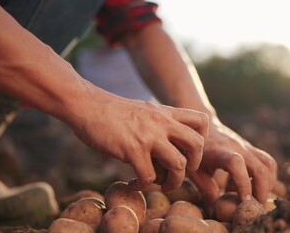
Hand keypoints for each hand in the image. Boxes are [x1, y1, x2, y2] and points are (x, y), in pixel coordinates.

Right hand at [69, 86, 208, 192]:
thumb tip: (168, 146)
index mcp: (166, 113)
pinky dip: (143, 185)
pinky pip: (149, 177)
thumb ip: (159, 123)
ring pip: (178, 165)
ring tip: (160, 184)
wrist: (87, 105)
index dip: (202, 140)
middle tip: (180, 172)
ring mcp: (149, 136)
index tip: (188, 151)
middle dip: (194, 165)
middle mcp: (162, 123)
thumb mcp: (144, 111)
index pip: (202, 121)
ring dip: (172, 182)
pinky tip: (134, 183)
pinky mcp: (132, 149)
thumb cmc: (112, 112)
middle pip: (197, 145)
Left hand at [189, 117, 276, 205]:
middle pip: (261, 166)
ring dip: (268, 184)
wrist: (200, 125)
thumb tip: (216, 211)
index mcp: (219, 151)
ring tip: (256, 199)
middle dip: (262, 190)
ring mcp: (246, 146)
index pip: (236, 164)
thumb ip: (205, 189)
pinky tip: (249, 187)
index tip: (244, 202)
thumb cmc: (194, 150)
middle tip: (255, 208)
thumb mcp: (194, 170)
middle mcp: (236, 147)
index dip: (242, 184)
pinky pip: (266, 162)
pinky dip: (265, 177)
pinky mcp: (251, 149)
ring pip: (268, 164)